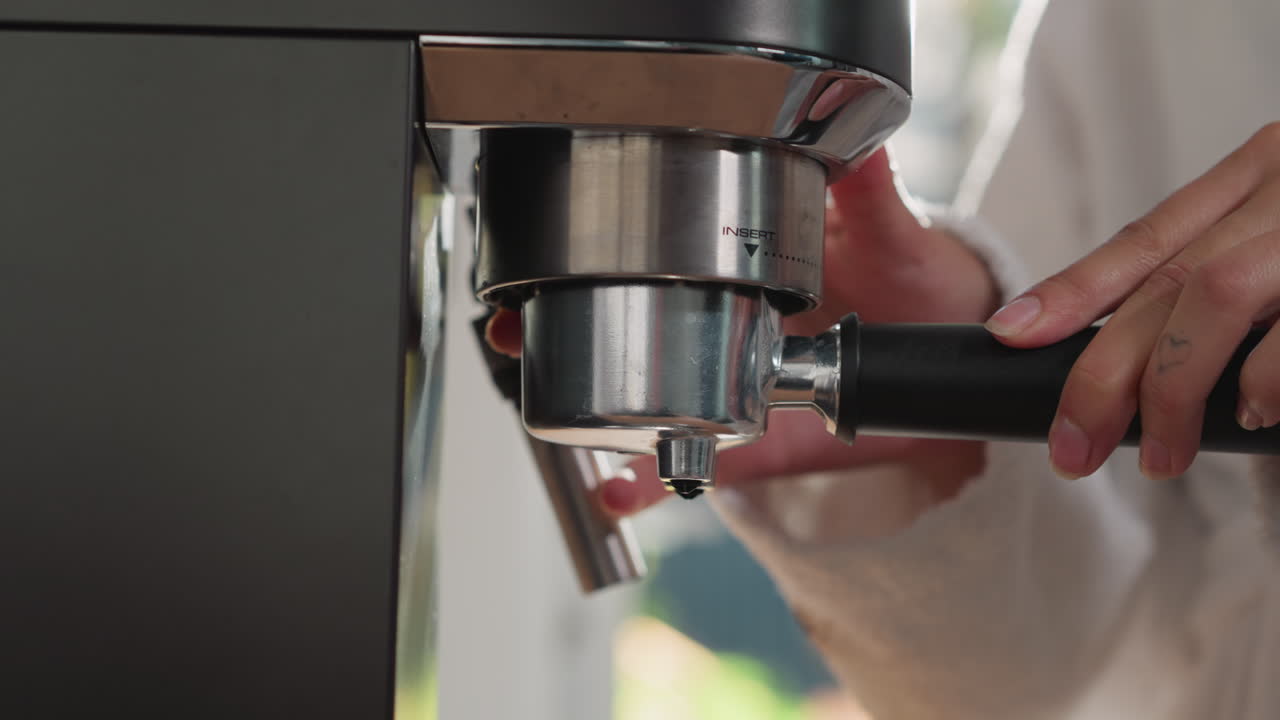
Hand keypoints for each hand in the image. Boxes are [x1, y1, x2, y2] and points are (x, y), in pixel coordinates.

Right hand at [489, 150, 999, 516]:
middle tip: (517, 326)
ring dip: (591, 408)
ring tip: (558, 420)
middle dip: (560, 323)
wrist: (939, 352)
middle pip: (624, 316)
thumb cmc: (915, 278)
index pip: (660, 240)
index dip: (600, 248)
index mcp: (749, 250)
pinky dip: (649, 483)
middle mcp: (724, 311)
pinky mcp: (746, 428)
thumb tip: (858, 145)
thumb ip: (874, 196)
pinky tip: (617, 495)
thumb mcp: (895, 233)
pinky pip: (690, 454)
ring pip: (644, 391)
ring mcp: (728, 370)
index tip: (556, 253)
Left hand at [985, 123, 1279, 479]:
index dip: (1073, 289)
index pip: (1147, 236)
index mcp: (1264, 169)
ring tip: (1162, 455)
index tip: (1013, 335)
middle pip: (1167, 281)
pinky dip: (1268, 378)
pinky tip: (1253, 414)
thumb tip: (1150, 351)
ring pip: (1215, 296)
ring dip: (1176, 387)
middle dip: (1106, 372)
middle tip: (1073, 448)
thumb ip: (1229, 256)